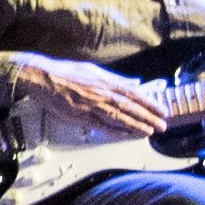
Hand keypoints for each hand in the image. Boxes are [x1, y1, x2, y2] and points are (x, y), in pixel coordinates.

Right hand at [14, 55, 170, 137]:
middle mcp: (100, 93)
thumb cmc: (65, 72)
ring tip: (150, 132)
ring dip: (136, 126)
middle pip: (130, 108)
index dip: (150, 103)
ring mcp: (90, 106)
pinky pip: (102, 126)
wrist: (41, 77)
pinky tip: (126, 135)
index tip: (162, 111)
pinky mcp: (80, 116)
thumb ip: (116, 78)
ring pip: (118, 118)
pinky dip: (116, 131)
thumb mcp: (93, 69)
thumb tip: (135, 82)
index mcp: (105, 81)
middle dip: (148, 117)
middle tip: (163, 126)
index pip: (134, 94)